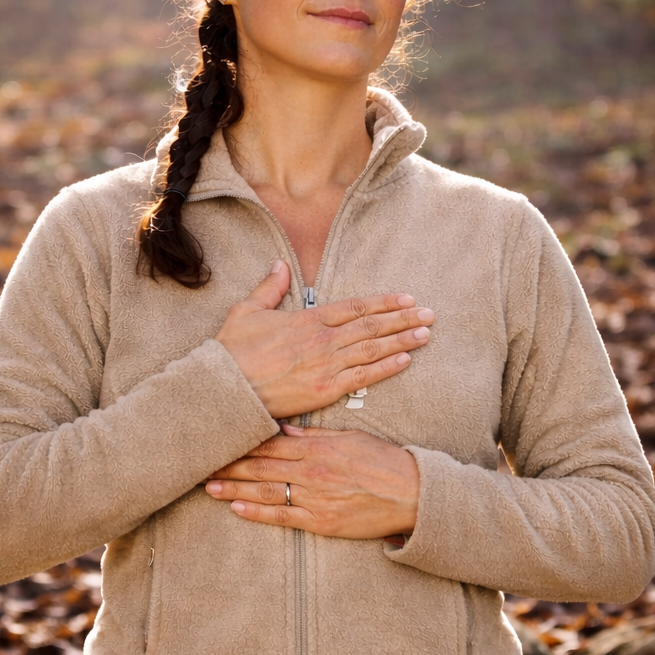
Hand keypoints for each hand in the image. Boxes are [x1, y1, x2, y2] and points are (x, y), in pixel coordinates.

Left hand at [205, 425, 419, 538]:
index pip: (270, 442)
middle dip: (229, 464)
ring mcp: (314, 498)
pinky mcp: (321, 521)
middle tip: (201, 461)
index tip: (220, 439)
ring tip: (209, 485)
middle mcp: (311, 471)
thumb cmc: (384, 462)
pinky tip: (236, 508)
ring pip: (265, 491)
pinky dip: (257, 512)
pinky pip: (282, 516)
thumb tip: (284, 429)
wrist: (412, 495)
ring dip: (234, 488)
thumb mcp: (350, 438)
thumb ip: (315, 436)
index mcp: (318, 447)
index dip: (242, 441)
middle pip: (260, 466)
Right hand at [215, 261, 433, 419]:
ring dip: (401, 340)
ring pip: (372, 349)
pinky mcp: (324, 390)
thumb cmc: (232, 351)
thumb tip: (280, 264)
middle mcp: (323, 339)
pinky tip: (405, 361)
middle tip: (429, 314)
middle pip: (371, 325)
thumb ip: (268, 287)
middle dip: (403, 319)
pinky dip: (385, 368)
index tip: (406, 299)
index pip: (355, 306)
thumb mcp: (246, 310)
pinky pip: (363, 378)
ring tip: (425, 334)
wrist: (225, 388)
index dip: (384, 302)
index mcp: (308, 319)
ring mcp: (326, 365)